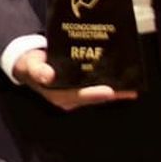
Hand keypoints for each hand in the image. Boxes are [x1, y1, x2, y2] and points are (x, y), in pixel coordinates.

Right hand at [12, 48, 137, 110]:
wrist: (28, 63)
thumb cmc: (29, 64)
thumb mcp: (30, 66)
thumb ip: (38, 70)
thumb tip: (48, 76)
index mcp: (57, 95)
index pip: (77, 96)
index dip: (93, 95)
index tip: (109, 92)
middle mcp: (68, 98)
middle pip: (92, 97)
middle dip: (111, 94)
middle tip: (130, 91)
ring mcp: (74, 93)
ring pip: (97, 93)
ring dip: (114, 91)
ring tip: (132, 87)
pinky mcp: (79, 87)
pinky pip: (96, 88)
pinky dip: (108, 84)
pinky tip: (121, 80)